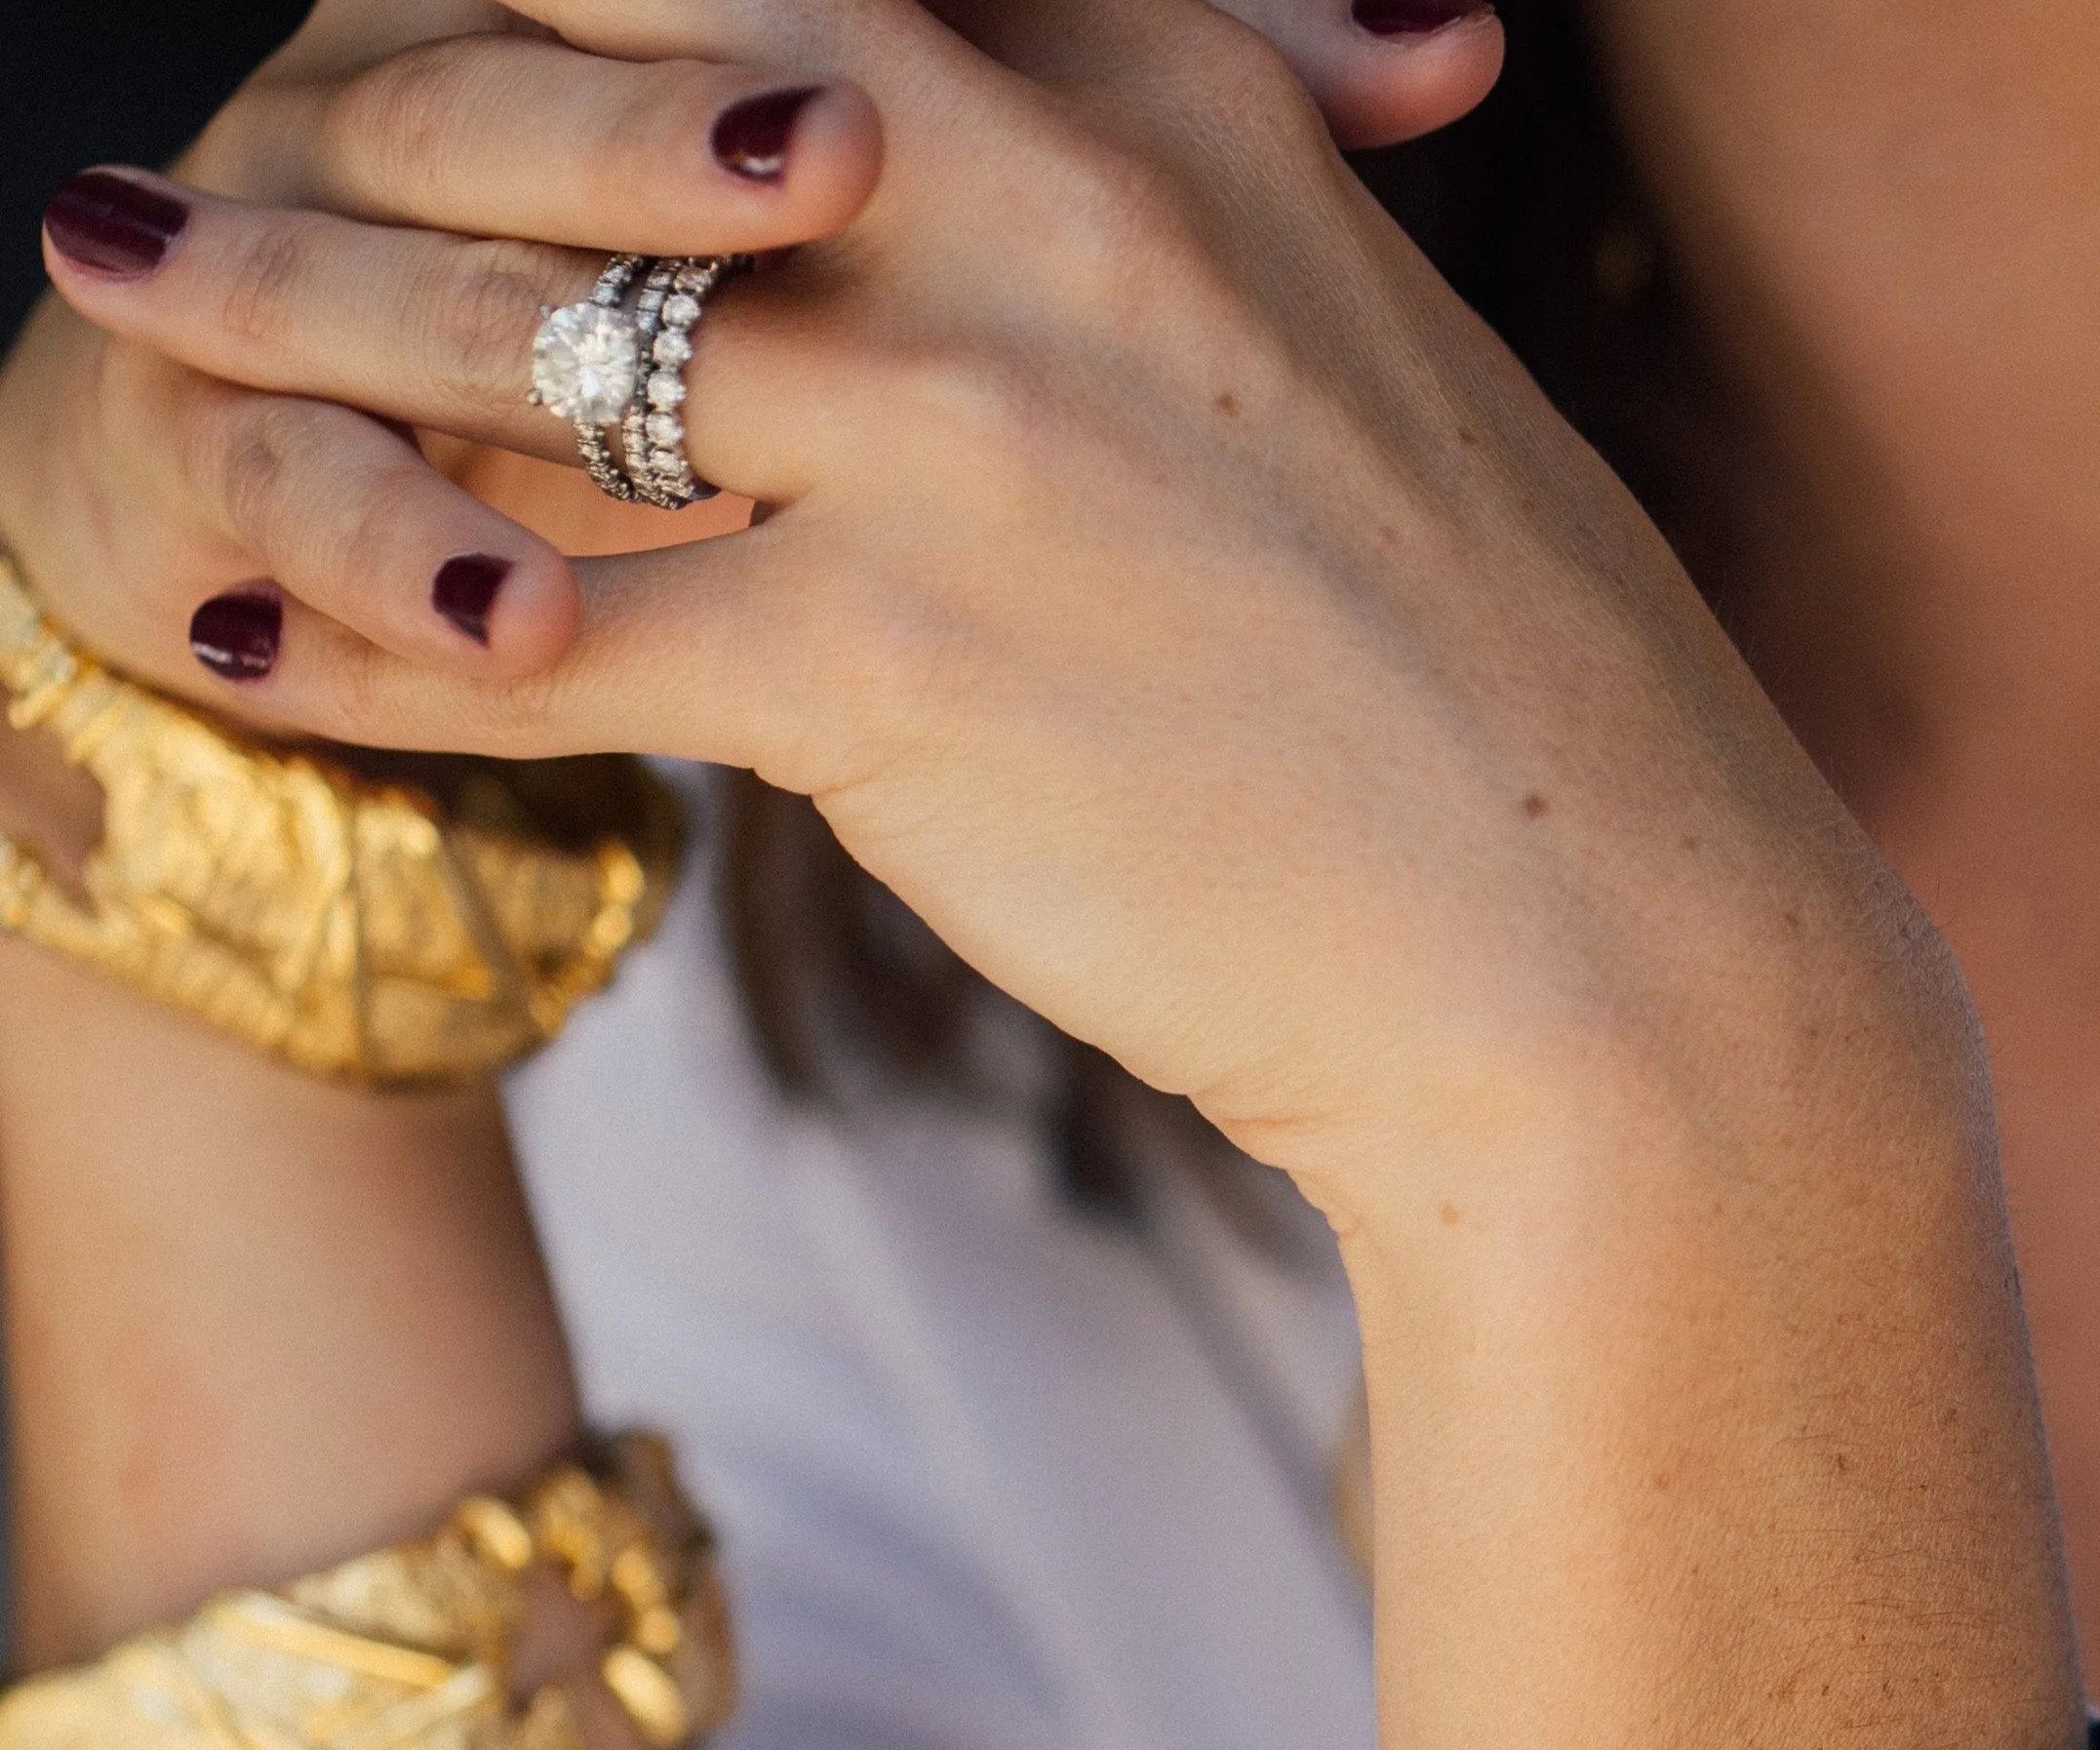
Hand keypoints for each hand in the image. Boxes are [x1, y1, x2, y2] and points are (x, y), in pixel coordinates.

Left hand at [24, 0, 1970, 1255]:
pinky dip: (371, 631)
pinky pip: (542, 623)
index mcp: (1163, 100)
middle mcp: (1038, 201)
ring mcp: (956, 427)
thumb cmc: (1523, 716)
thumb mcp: (1362, 381)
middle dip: (353, 117)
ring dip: (281, 337)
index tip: (418, 14)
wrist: (1620, 974)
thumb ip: (1175, 247)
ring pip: (512, 335)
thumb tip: (1012, 213)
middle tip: (169, 162)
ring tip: (117, 330)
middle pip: (584, 76)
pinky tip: (262, 636)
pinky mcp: (892, 667)